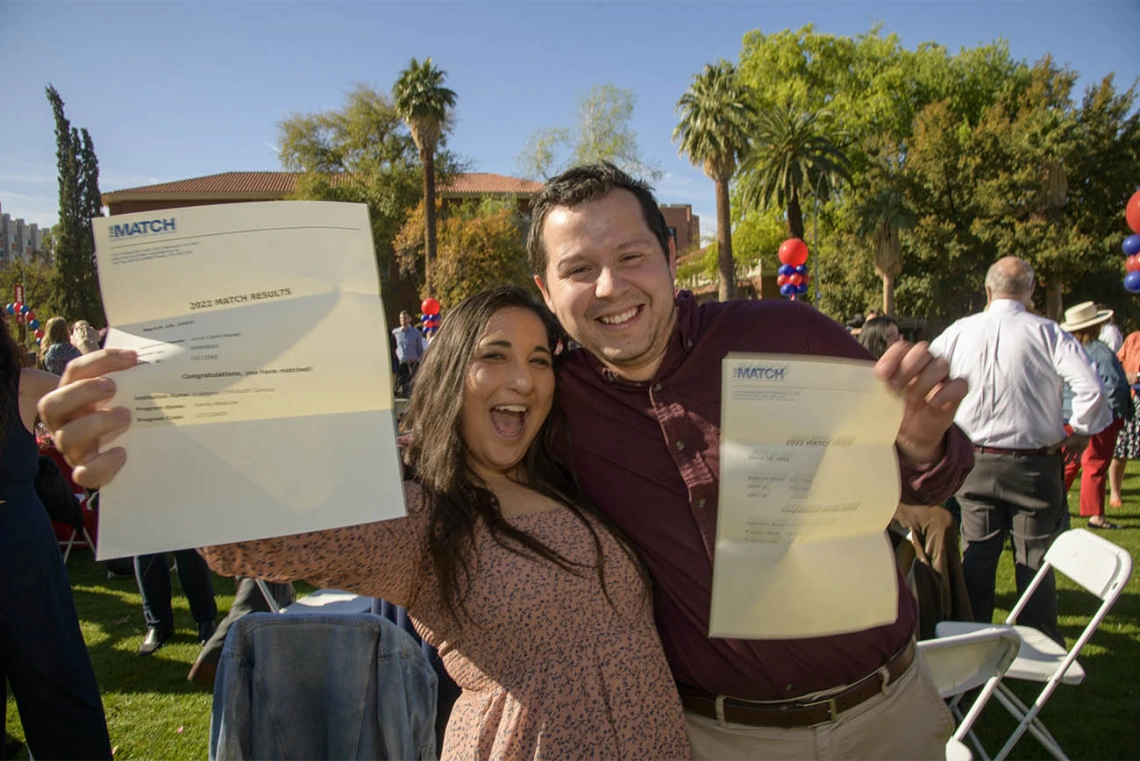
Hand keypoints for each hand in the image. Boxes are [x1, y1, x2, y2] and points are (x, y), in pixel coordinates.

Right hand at [37, 348, 137, 487]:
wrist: (115, 451)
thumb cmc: (117, 413)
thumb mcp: (120, 394)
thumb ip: (129, 378)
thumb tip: (159, 361)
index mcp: (69, 395)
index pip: (74, 371)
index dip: (100, 360)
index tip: (133, 358)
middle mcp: (63, 421)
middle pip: (52, 404)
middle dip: (83, 392)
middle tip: (113, 387)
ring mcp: (71, 448)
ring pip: (66, 437)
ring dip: (96, 423)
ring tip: (126, 417)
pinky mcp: (85, 471)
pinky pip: (84, 473)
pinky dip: (102, 463)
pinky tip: (122, 452)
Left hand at [874, 341, 968, 466]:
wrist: (910, 434)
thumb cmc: (894, 409)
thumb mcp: (880, 396)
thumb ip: (874, 383)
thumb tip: (857, 375)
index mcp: (904, 362)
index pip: (902, 347)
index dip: (893, 357)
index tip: (881, 375)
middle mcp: (925, 365)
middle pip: (923, 350)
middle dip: (907, 368)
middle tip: (895, 389)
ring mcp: (942, 378)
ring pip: (941, 364)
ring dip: (924, 380)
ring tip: (912, 399)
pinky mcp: (955, 393)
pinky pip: (960, 384)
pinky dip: (946, 392)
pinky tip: (932, 402)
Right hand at [1059, 432, 1089, 465]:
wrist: (1082, 436)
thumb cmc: (1073, 438)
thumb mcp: (1064, 442)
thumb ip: (1058, 445)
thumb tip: (1050, 447)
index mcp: (1067, 446)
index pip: (1063, 453)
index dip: (1061, 456)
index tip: (1059, 460)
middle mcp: (1071, 449)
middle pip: (1067, 455)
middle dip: (1065, 459)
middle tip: (1063, 464)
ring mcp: (1076, 450)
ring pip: (1072, 456)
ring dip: (1070, 460)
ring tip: (1067, 464)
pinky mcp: (1081, 451)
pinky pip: (1078, 456)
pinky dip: (1077, 459)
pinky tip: (1074, 463)